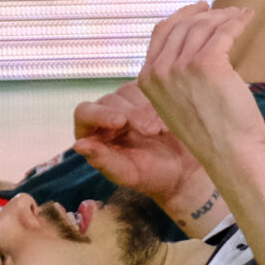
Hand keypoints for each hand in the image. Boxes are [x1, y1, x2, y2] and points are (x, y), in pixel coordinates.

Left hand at [73, 81, 219, 226]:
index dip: (99, 114)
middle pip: (110, 100)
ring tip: (161, 131)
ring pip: (129, 91)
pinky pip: (150, 88)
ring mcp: (129, 103)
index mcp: (94, 134)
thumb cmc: (152, 176)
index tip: (121, 122)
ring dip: (146, 109)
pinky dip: (160, 102)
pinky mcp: (149, 96)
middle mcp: (108, 115)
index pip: (84, 113)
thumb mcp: (128, 174)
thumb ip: (103, 161)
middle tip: (151, 132)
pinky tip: (167, 123)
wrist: (185, 170)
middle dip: (131, 114)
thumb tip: (79, 145)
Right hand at [136, 4, 264, 180]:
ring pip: (204, 26)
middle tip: (226, 10)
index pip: (161, 32)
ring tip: (240, 15)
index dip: (181, 15)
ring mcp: (182, 66)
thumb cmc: (210, 133)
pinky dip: (238, 22)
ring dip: (225, 16)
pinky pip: (224, 32)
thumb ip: (176, 77)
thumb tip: (193, 48)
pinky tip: (248, 18)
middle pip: (183, 25)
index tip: (199, 9)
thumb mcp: (178, 103)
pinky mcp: (208, 63)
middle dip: (206, 14)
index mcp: (148, 79)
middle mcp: (160, 70)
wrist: (228, 154)